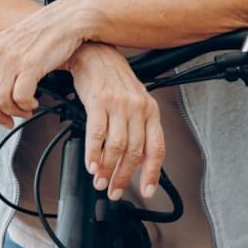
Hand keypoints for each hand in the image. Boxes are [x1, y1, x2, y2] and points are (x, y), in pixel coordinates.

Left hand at [0, 2, 86, 130]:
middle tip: (7, 120)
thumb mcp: (8, 44)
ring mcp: (11, 58)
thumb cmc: (41, 33)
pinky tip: (33, 102)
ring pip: (0, 101)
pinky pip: (20, 97)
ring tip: (25, 109)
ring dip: (13, 112)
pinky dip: (26, 106)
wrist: (67, 19)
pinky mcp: (30, 64)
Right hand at [67, 43, 165, 202]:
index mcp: (151, 111)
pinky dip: (93, 154)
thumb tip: (137, 162)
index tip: (146, 191)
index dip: (152, 173)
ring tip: (100, 181)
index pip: (157, 148)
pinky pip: (97, 134)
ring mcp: (120, 105)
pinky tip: (91, 164)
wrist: (97, 55)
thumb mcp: (135, 103)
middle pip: (135, 152)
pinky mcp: (100, 102)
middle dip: (124, 177)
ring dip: (107, 169)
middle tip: (114, 191)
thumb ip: (139, 130)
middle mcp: (138, 108)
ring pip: (117, 146)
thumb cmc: (115, 80)